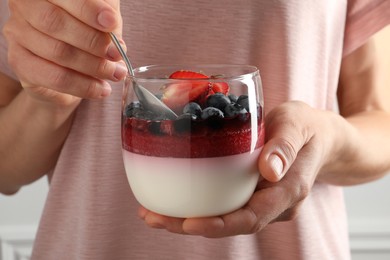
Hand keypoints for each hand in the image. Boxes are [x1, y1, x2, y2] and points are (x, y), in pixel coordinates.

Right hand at [3, 0, 125, 106]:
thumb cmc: (86, 34)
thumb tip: (115, 38)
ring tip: (115, 73)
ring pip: (57, 51)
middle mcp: (25, 6)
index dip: (88, 9)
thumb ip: (107, 21)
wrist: (68, 70)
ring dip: (93, 66)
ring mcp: (18, 33)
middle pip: (55, 22)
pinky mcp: (20, 62)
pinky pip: (53, 77)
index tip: (111, 22)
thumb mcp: (101, 20)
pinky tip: (100, 89)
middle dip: (93, 41)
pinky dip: (83, 85)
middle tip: (116, 54)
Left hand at [139, 101, 335, 236]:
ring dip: (187, 218)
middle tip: (153, 217)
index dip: (219, 225)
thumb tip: (268, 170)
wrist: (320, 137)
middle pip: (230, 224)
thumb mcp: (299, 125)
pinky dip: (197, 204)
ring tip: (152, 211)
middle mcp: (274, 203)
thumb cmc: (310, 128)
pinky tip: (173, 196)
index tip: (188, 223)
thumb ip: (286, 146)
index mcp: (288, 191)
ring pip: (224, 217)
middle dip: (190, 225)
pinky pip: (224, 204)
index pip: (252, 218)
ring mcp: (263, 200)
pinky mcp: (251, 192)